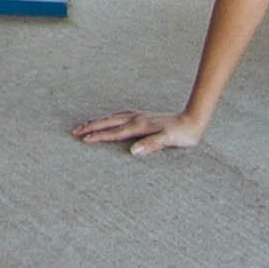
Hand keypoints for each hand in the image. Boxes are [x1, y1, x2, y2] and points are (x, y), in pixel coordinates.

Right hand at [71, 108, 204, 154]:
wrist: (193, 120)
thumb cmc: (182, 134)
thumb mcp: (168, 140)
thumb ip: (151, 145)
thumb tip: (133, 151)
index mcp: (139, 126)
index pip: (114, 132)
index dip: (98, 136)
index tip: (83, 139)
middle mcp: (137, 119)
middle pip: (108, 122)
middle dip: (91, 126)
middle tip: (75, 131)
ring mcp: (140, 116)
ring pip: (113, 118)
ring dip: (99, 121)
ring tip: (86, 124)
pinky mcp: (144, 117)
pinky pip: (121, 116)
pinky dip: (111, 118)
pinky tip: (111, 119)